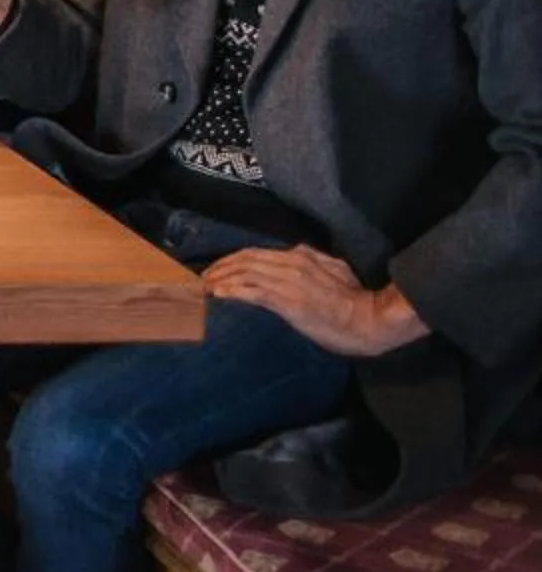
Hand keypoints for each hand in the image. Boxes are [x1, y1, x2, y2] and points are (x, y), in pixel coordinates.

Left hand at [204, 247, 429, 357]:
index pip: (256, 253)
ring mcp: (287, 281)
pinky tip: (217, 295)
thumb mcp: (337, 271)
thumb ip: (315, 261)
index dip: (232, 260)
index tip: (217, 269)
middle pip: (244, 260)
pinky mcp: (287, 301)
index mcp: (301, 256)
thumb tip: (297, 255)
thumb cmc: (356, 300)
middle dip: (219, 268)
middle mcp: (290, 263)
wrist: (370, 319)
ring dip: (219, 280)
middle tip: (202, 279)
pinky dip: (231, 291)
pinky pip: (252, 292)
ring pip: (243, 274)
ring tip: (203, 288)